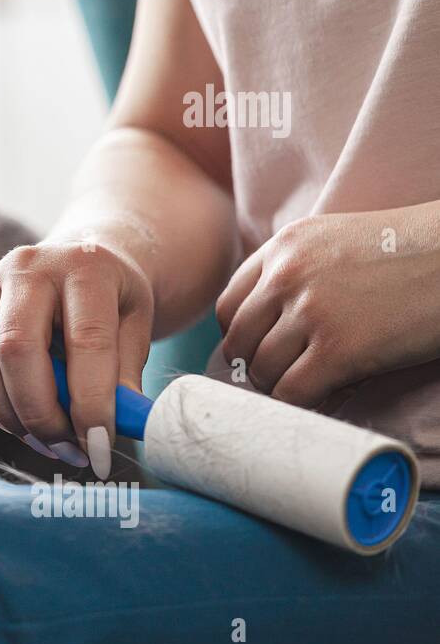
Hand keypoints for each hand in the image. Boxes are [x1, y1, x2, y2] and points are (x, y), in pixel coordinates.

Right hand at [0, 239, 153, 477]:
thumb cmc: (111, 304)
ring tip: (41, 437)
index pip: (86, 341)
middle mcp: (27, 267)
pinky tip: (2, 412)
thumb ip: (123, 379)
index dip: (91, 403)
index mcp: (85, 267)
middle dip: (39, 413)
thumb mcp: (135, 330)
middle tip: (65, 448)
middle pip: (16, 348)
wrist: (78, 262)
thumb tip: (101, 437)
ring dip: (7, 413)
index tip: (99, 448)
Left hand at [216, 209, 439, 407]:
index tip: (263, 350)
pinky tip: (328, 396)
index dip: (244, 336)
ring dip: (281, 387)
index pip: (230, 306)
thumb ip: (300, 269)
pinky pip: (292, 393)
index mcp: (285, 246)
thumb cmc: (414, 251)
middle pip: (239, 342)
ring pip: (262, 371)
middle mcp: (286, 276)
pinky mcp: (339, 350)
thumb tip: (271, 322)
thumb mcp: (340, 240)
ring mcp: (310, 313)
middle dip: (257, 365)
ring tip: (311, 385)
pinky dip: (304, 403)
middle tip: (286, 375)